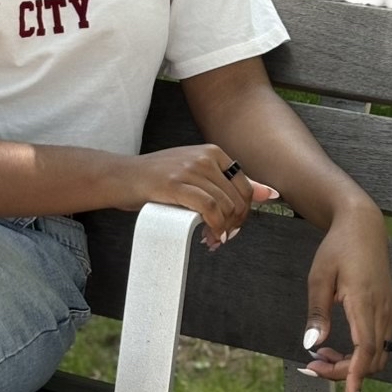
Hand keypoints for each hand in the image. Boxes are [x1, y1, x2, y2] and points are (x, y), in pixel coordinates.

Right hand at [124, 144, 278, 246]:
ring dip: (223, 229)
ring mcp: (189, 169)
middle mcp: (203, 157)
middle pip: (238, 199)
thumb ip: (231, 182)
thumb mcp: (197, 175)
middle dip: (234, 224)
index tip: (231, 226)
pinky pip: (209, 208)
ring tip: (211, 239)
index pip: (245, 187)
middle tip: (221, 237)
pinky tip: (207, 235)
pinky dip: (213, 226)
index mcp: (212, 152)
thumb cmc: (158, 179)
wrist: (122, 177)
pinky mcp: (175, 184)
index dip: (242, 213)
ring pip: (225, 205)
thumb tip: (269, 194)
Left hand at [297, 203, 391, 391]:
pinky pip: (379, 343)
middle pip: (370, 359)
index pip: (365, 350)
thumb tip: (311, 343)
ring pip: (377, 355)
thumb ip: (317, 311)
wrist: (363, 226)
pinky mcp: (387, 311)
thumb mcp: (319, 276)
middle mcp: (382, 312)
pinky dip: (360, 353)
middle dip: (343, 372)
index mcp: (365, 303)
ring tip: (320, 356)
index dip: (356, 376)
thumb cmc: (338, 248)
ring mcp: (388, 312)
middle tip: (312, 367)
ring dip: (352, 364)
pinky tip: (336, 345)